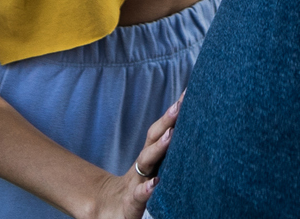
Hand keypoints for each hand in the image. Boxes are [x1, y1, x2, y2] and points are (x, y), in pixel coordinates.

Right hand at [83, 97, 179, 218]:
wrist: (108, 211)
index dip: (174, 112)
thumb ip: (168, 155)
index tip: (189, 93)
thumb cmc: (138, 190)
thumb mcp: (153, 171)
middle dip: (167, 121)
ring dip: (158, 148)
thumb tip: (191, 135)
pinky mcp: (132, 204)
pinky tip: (153, 185)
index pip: (162, 130)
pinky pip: (139, 196)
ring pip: (146, 162)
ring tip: (171, 134)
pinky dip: (145, 190)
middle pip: (154, 139)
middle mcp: (144, 166)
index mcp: (151, 157)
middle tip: (181, 104)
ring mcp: (137, 182)